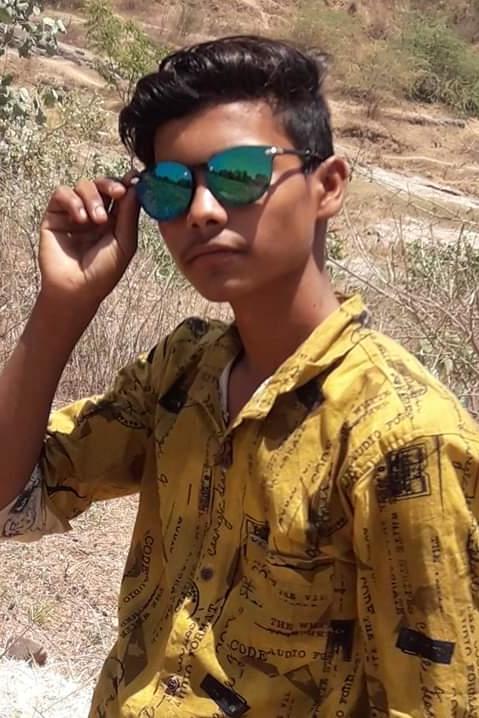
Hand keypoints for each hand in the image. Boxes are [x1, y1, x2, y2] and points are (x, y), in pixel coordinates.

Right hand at [38, 171, 140, 312]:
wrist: (76, 289)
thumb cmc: (103, 272)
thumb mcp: (124, 243)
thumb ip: (129, 215)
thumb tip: (134, 186)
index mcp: (115, 220)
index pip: (120, 193)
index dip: (126, 183)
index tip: (134, 179)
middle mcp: (94, 213)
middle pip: (102, 184)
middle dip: (111, 185)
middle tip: (118, 193)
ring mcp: (74, 213)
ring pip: (83, 185)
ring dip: (93, 198)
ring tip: (97, 220)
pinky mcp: (55, 215)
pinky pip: (62, 193)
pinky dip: (72, 201)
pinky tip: (80, 219)